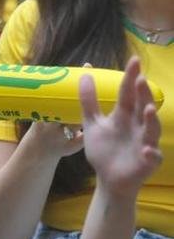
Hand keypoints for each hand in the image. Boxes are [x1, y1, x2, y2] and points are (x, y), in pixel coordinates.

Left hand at [81, 57, 162, 196]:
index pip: (128, 94)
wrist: (107, 177)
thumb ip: (88, 100)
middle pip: (141, 107)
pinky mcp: (147, 162)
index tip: (133, 61)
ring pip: (152, 130)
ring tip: (147, 109)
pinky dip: (151, 153)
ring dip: (151, 120)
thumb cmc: (104, 149)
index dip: (130, 78)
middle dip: (143, 94)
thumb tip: (85, 72)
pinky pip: (152, 157)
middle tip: (140, 78)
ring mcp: (145, 143)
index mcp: (124, 116)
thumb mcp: (92, 122)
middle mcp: (137, 127)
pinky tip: (147, 149)